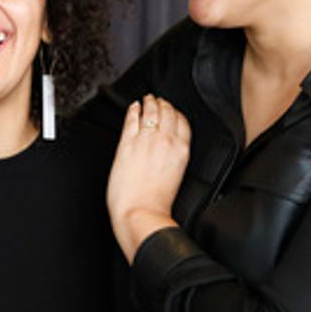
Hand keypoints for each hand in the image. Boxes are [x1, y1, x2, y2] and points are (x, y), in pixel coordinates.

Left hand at [106, 95, 190, 262]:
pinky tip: (133, 107)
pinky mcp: (127, 143)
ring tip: (147, 98)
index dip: (177, 113)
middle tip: (158, 100)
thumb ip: (174, 160)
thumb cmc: (157, 204)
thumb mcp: (176, 178)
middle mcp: (166, 142)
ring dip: (150, 102)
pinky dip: (133, 110)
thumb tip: (167, 154)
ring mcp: (146, 140)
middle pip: (168, 113)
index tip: (173, 110)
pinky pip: (132, 119)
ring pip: (151, 112)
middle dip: (163, 104)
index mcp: (181, 152)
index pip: (183, 123)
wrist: (141, 213)